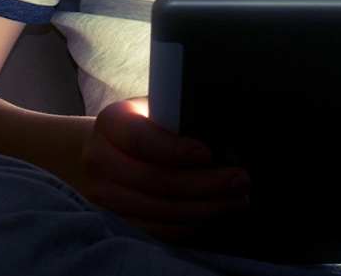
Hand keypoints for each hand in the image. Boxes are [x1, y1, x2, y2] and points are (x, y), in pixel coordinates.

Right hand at [80, 97, 250, 239]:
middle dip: (206, 183)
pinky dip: (193, 224)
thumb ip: (183, 120)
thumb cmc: (148, 125)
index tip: (207, 154)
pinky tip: (216, 214)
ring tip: (239, 199)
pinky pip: (159, 231)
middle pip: (156, 181)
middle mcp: (99, 160)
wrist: (108, 150)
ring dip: (207, 208)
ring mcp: (104, 196)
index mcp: (112, 122)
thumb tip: (226, 143)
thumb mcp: (160, 109)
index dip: (175, 151)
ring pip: (162, 211)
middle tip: (242, 179)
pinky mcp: (116, 222)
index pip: (140, 140)